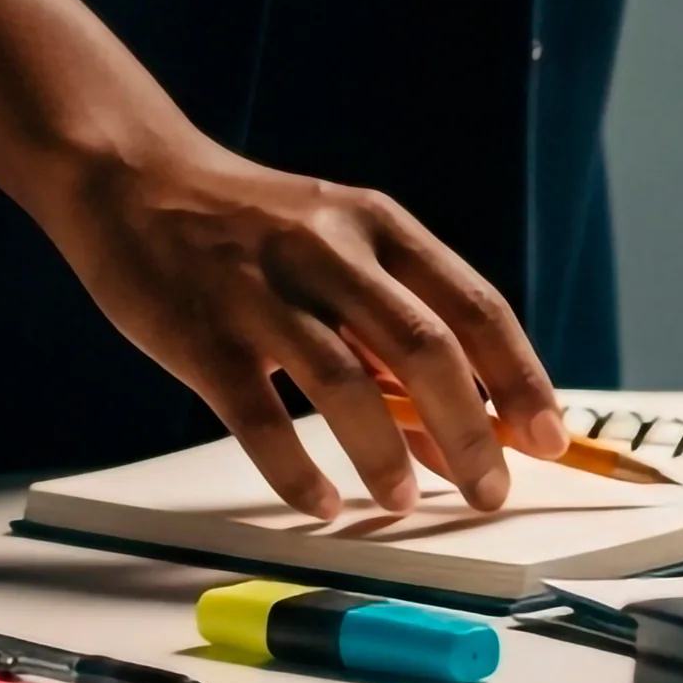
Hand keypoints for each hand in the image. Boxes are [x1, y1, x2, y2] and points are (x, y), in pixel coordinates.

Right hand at [41, 139, 566, 518]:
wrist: (130, 178)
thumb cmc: (249, 235)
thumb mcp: (337, 264)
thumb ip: (392, 350)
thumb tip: (456, 447)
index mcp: (379, 225)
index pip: (475, 305)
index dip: (520, 376)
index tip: (552, 437)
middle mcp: (328, 249)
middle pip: (424, 345)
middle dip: (471, 427)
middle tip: (493, 490)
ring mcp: (260, 289)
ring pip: (343, 381)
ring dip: (384, 453)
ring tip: (406, 503)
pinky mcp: (198, 331)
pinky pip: (256, 414)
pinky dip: (294, 466)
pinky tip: (319, 503)